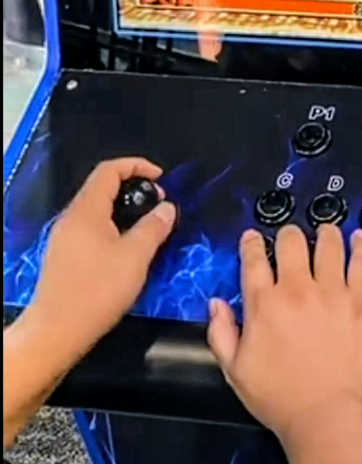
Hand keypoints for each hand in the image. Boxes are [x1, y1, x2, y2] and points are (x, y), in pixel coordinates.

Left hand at [5, 158, 175, 448]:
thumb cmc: (97, 290)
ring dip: (123, 211)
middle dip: (133, 190)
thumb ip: (154, 227)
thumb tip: (166, 207)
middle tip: (158, 206)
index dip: (137, 166)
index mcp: (86, 211)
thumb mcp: (135, 257)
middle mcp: (71, 219)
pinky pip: (90, 230)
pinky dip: (111, 228)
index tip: (161, 179)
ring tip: (147, 229)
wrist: (55, 333)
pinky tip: (125, 251)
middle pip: (102, 189)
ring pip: (96, 211)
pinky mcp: (62, 258)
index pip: (109, 171)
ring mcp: (63, 239)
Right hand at [207, 226, 361, 462]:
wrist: (326, 414)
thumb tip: (215, 305)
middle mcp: (298, 290)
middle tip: (288, 238)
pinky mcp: (359, 300)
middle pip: (291, 241)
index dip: (251, 243)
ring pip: (328, 243)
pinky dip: (360, 246)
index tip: (252, 238)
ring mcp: (332, 292)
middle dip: (287, 234)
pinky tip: (358, 237)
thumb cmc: (280, 398)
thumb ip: (221, 333)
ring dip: (324, 232)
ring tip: (324, 231)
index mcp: (264, 304)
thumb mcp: (236, 371)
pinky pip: (361, 262)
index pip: (254, 259)